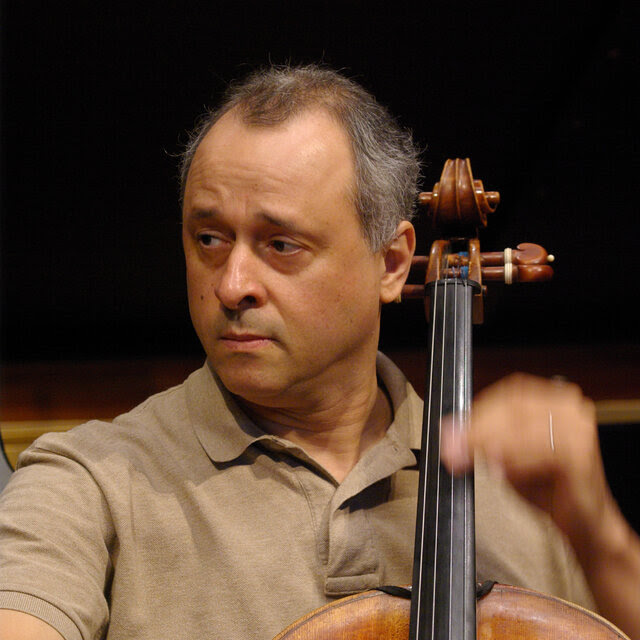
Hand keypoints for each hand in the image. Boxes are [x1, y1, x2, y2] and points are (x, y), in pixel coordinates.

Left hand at [441, 373, 639, 637]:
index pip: (508, 395)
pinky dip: (516, 460)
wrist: (583, 523)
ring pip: (524, 427)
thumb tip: (450, 434)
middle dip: (478, 429)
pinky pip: (542, 452)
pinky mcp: (583, 455)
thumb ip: (481, 442)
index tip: (451, 432)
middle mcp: (568, 407)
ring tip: (470, 460)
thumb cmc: (547, 487)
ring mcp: (578, 428)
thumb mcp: (504, 457)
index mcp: (550, 399)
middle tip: (453, 449)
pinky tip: (500, 471)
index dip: (476, 413)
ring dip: (491, 443)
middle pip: (514, 409)